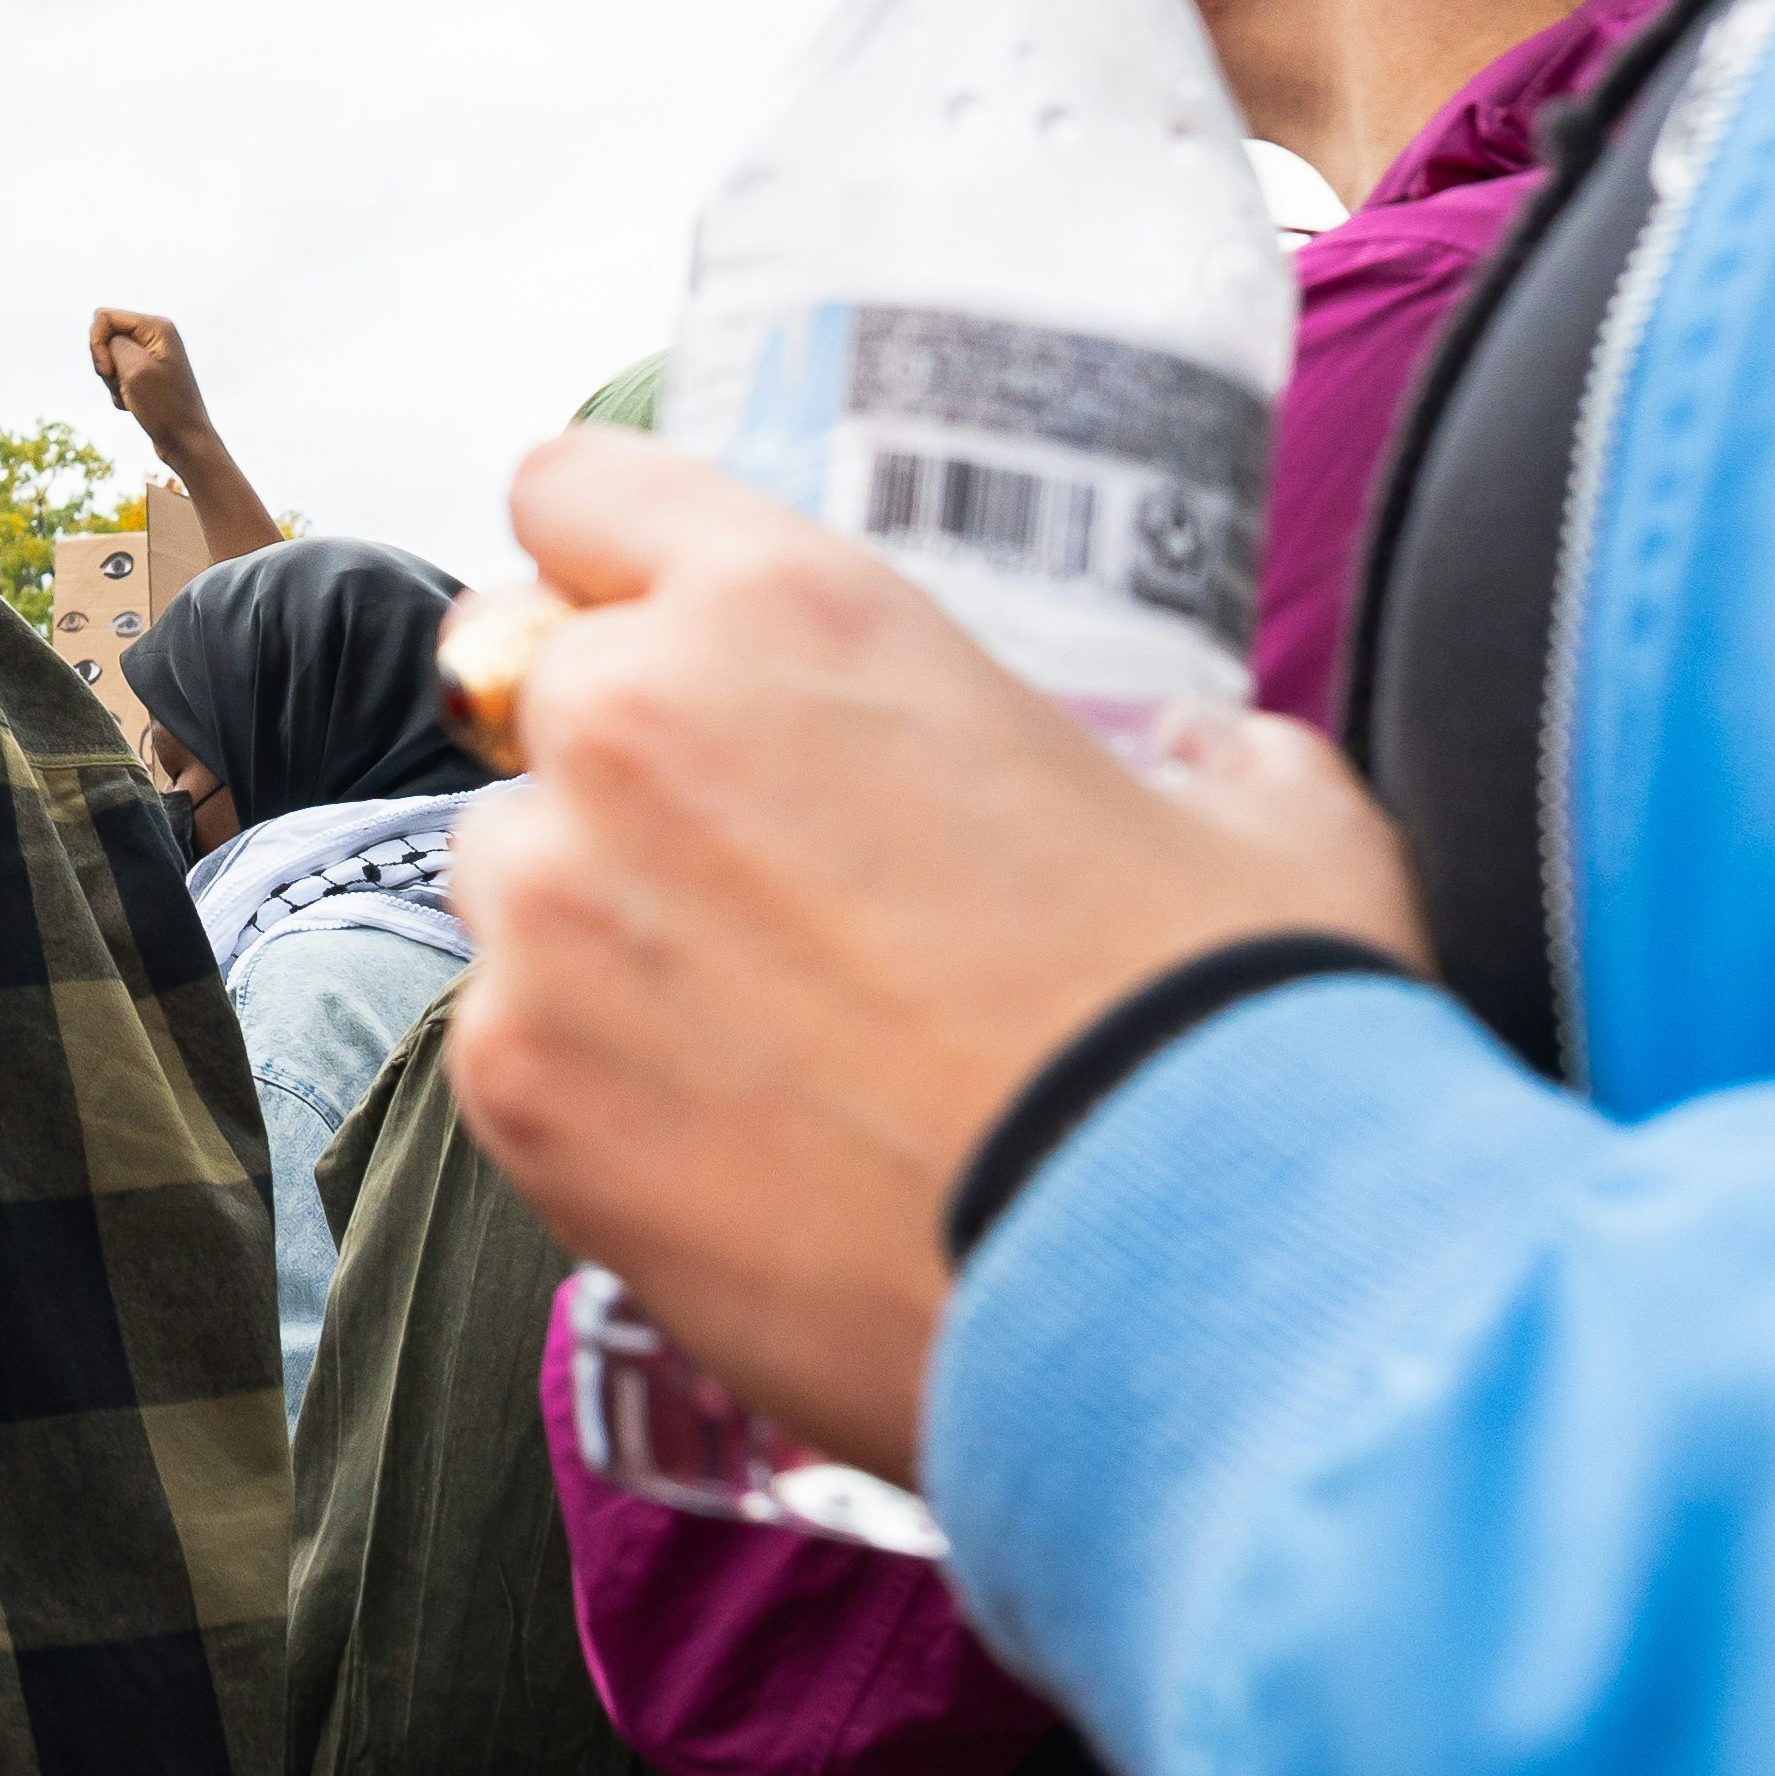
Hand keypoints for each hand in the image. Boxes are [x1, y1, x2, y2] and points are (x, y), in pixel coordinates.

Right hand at [88, 305, 211, 455]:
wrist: (185, 441)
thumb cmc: (164, 407)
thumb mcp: (134, 368)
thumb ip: (113, 342)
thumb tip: (104, 336)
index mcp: (156, 326)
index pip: (103, 317)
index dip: (97, 344)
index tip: (109, 371)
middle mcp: (155, 335)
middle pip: (105, 337)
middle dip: (105, 364)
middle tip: (123, 385)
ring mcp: (150, 354)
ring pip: (107, 357)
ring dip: (111, 381)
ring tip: (131, 397)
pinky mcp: (146, 373)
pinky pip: (116, 374)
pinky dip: (118, 391)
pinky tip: (135, 405)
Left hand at [437, 430, 1429, 1472]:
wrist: (1192, 1284)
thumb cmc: (1231, 1037)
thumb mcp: (1260, 816)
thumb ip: (1184, 747)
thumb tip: (1200, 761)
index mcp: (791, 609)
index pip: (581, 491)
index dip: (612, 558)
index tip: (647, 622)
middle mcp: (632, 724)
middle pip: (540, 697)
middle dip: (627, 769)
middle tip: (766, 884)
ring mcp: (552, 908)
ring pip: (515, 876)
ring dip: (601, 929)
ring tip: (775, 1044)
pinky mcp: (518, 1087)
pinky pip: (514, 1045)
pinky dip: (598, 1088)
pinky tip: (745, 1149)